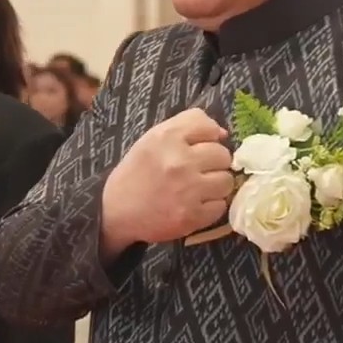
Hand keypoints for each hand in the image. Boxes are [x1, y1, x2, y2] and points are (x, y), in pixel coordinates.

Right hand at [101, 108, 233, 245]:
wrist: (116, 211)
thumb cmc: (137, 172)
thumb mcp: (153, 139)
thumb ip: (186, 127)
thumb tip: (223, 134)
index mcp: (167, 137)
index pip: (210, 128)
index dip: (208, 138)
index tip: (198, 148)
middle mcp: (179, 160)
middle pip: (223, 155)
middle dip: (214, 163)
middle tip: (198, 171)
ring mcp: (188, 189)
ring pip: (226, 181)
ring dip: (215, 186)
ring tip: (198, 189)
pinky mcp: (192, 215)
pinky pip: (220, 206)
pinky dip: (210, 207)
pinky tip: (194, 204)